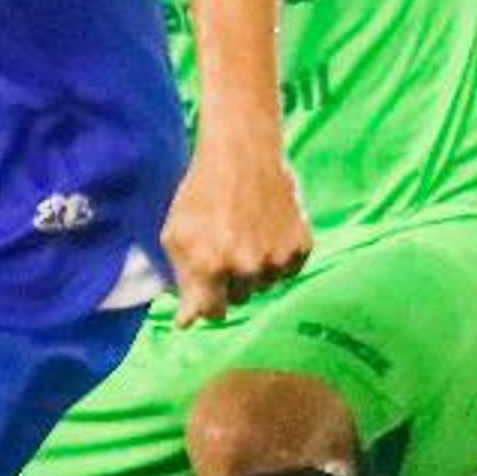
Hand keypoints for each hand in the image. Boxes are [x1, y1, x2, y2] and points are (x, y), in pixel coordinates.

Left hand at [158, 138, 311, 325]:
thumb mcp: (176, 234)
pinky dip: (278, 256)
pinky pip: (288, 270)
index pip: (212, 313)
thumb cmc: (201, 192)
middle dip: (228, 280)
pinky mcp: (301, 246)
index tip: (205, 291)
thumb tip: (188, 322)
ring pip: (264, 284)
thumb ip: (181, 279)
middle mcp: (245, 268)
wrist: (242, 153)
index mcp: (210, 266)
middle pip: (238, 298)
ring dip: (254, 268)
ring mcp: (276, 258)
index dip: (206, 303)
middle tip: (224, 244)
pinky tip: (266, 229)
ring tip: (245, 231)